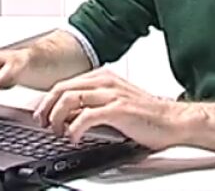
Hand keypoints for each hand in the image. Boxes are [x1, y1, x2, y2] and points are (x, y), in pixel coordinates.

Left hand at [33, 68, 183, 150]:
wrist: (172, 120)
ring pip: (70, 99)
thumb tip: (69, 114)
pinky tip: (73, 137)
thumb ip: (93, 103)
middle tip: (43, 123)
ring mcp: (112, 94)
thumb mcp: (114, 102)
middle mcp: (106, 82)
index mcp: (103, 78)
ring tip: (57, 131)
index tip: (42, 114)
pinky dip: (74, 128)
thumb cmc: (146, 114)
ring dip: (57, 117)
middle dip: (47, 107)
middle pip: (63, 88)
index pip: (66, 83)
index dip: (49, 99)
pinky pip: (86, 116)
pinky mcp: (118, 110)